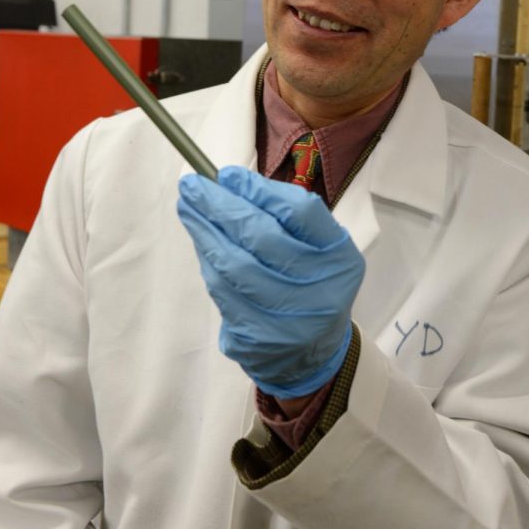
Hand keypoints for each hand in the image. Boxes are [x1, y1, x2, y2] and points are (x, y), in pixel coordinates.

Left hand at [177, 166, 364, 397]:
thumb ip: (282, 213)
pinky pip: (222, 291)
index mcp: (340, 258)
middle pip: (262, 236)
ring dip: (205, 232)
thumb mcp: (316, 247)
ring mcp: (289, 319)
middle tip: (193, 185)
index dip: (259, 190)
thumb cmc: (310, 283)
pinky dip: (208, 261)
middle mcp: (321, 289)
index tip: (227, 175)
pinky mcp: (258, 338)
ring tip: (188, 208)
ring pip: (235, 265)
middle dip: (221, 206)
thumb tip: (227, 182)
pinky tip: (201, 242)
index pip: (299, 212)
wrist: (312, 354)